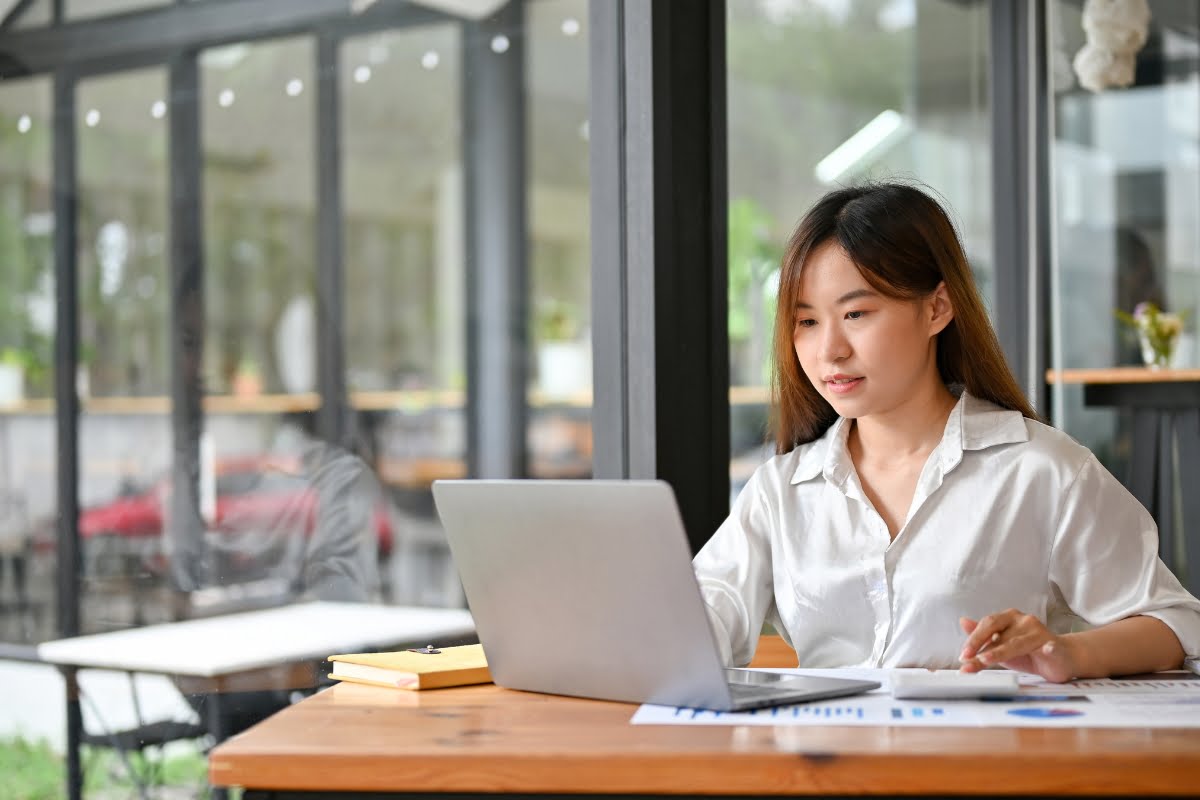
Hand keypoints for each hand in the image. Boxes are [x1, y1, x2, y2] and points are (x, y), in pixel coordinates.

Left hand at [959, 610, 1079, 682]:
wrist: (1061, 658)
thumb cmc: (1029, 651)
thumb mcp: (1002, 645)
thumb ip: (983, 637)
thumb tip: (963, 621)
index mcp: (1009, 618)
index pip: (987, 625)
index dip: (973, 639)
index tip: (962, 655)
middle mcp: (1023, 620)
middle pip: (999, 632)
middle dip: (980, 645)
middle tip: (968, 659)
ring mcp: (1039, 632)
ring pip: (1017, 643)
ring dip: (999, 652)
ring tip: (985, 660)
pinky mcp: (1055, 646)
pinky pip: (1050, 647)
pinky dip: (1048, 649)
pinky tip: (1046, 650)